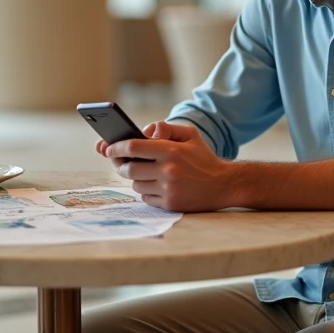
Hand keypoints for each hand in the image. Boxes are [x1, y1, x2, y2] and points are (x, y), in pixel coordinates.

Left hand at [104, 121, 237, 212]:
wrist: (224, 185)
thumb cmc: (203, 158)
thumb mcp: (189, 135)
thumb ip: (166, 128)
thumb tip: (144, 131)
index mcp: (171, 150)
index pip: (133, 147)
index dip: (116, 147)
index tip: (109, 147)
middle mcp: (168, 171)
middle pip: (128, 169)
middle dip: (122, 165)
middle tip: (123, 162)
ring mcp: (168, 190)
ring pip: (136, 184)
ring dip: (136, 178)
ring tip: (146, 173)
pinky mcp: (170, 204)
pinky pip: (145, 198)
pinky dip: (147, 192)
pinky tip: (157, 186)